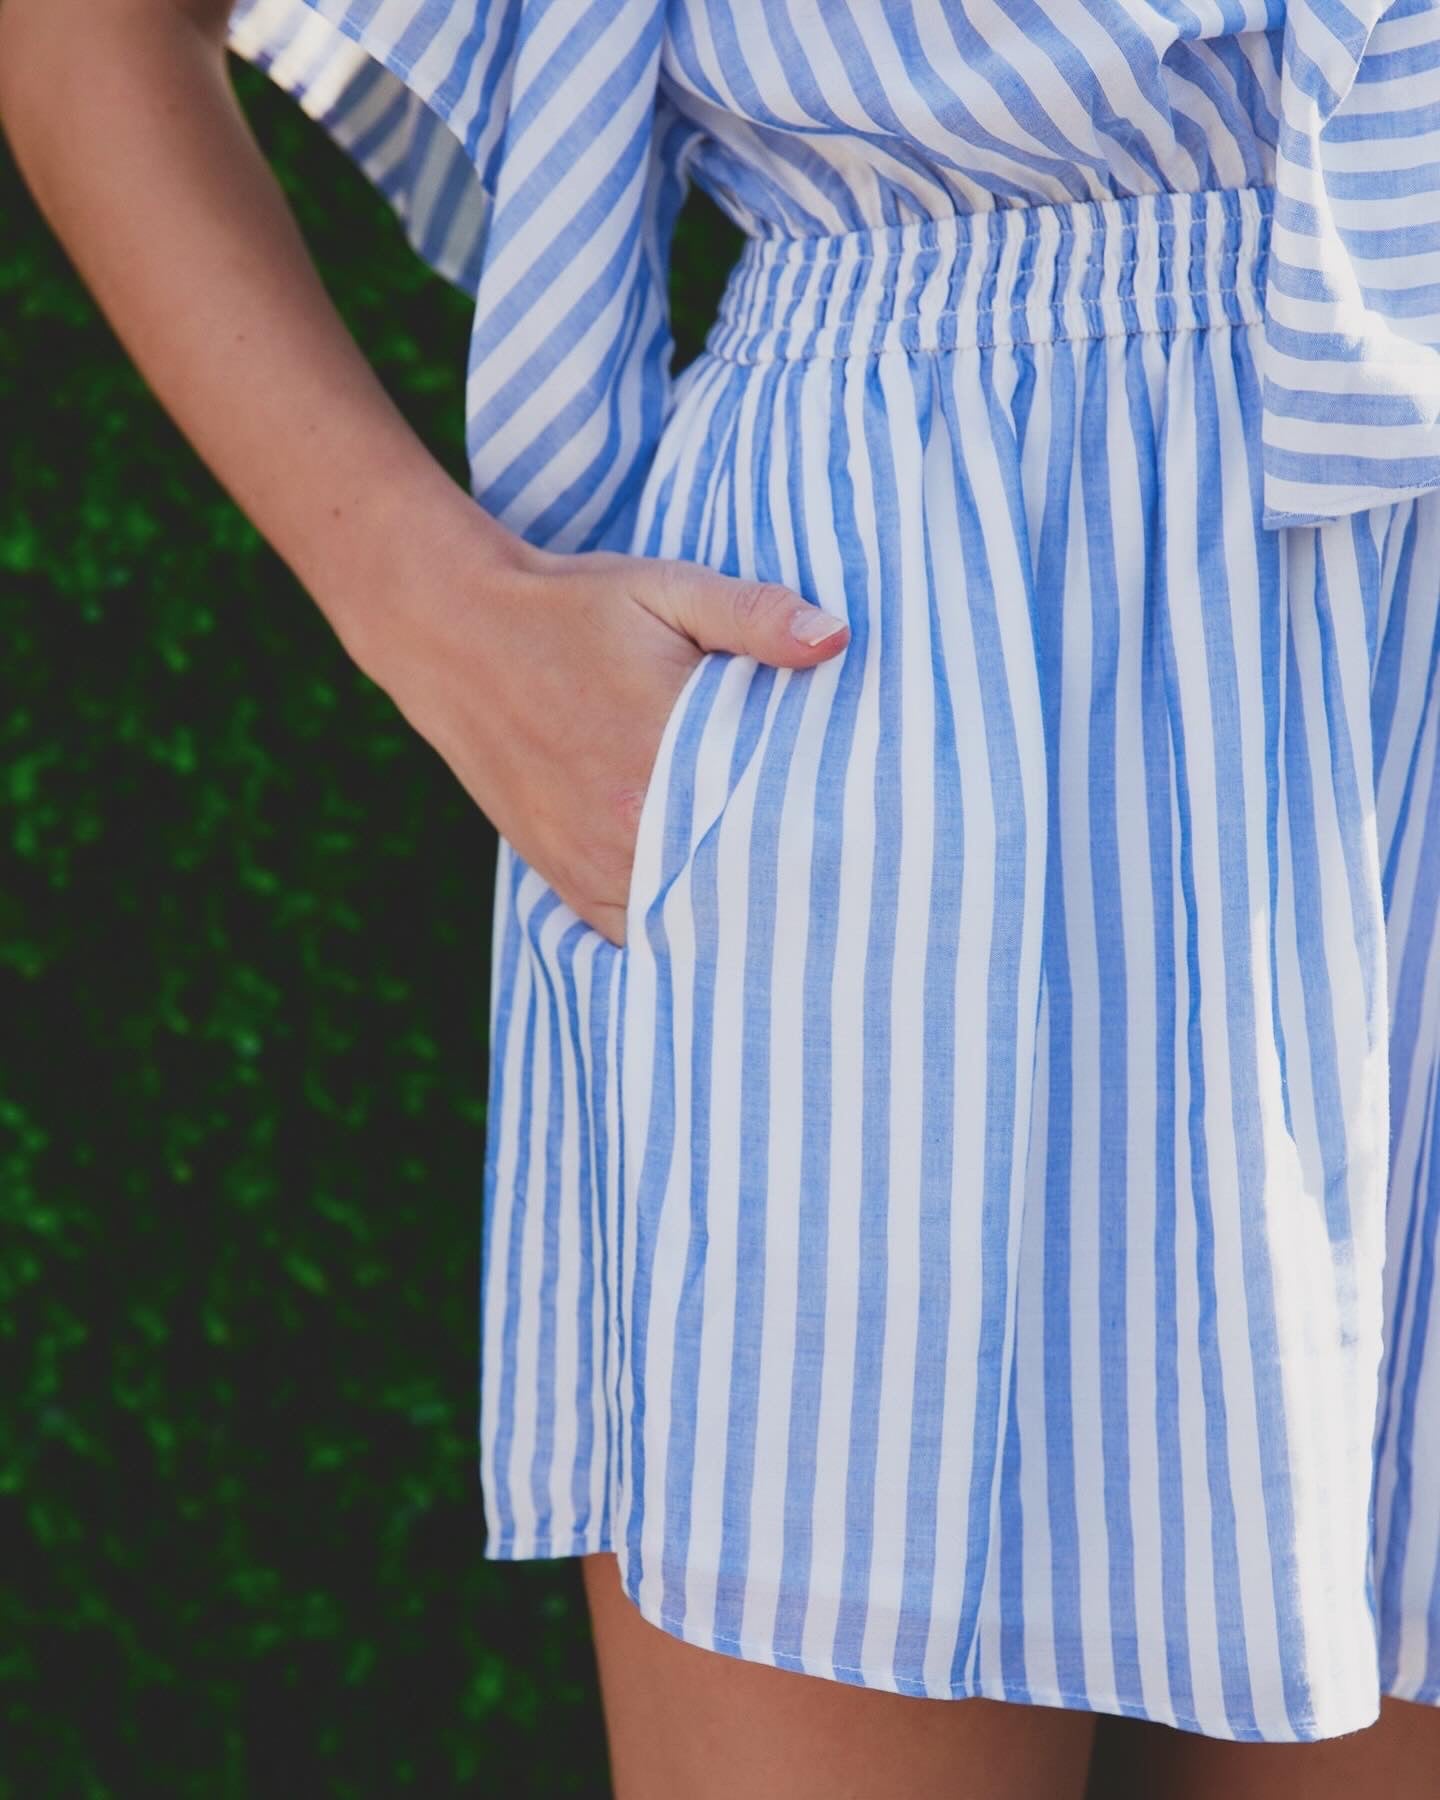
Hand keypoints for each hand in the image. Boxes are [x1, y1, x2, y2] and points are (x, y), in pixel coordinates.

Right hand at [342, 512, 850, 945]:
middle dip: (792, 887)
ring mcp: (595, 862)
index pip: (775, 815)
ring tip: (795, 915)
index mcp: (665, 749)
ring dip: (738, 919)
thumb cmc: (573, 609)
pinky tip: (718, 925)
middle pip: (740, 882)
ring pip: (691, 923)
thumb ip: (753, 614)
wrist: (456, 634)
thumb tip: (836, 638)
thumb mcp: (667, 589)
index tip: (864, 838)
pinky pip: (637, 938)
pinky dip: (678, 935)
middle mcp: (629, 824)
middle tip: (847, 889)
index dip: (824, 833)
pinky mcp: (568, 880)